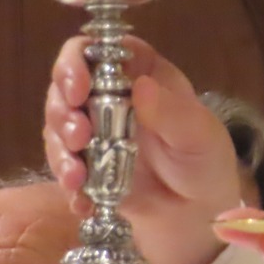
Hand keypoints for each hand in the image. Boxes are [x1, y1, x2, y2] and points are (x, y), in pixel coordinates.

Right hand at [44, 36, 241, 263]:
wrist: (200, 212)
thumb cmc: (205, 162)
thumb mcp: (200, 136)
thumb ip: (172, 112)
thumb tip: (141, 85)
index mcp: (140, 74)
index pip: (100, 50)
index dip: (79, 60)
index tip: (78, 87)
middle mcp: (110, 97)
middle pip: (65, 86)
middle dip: (61, 110)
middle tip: (78, 136)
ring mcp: (94, 132)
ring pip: (57, 126)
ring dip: (60, 149)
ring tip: (77, 176)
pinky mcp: (85, 165)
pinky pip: (63, 168)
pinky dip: (67, 184)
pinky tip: (82, 202)